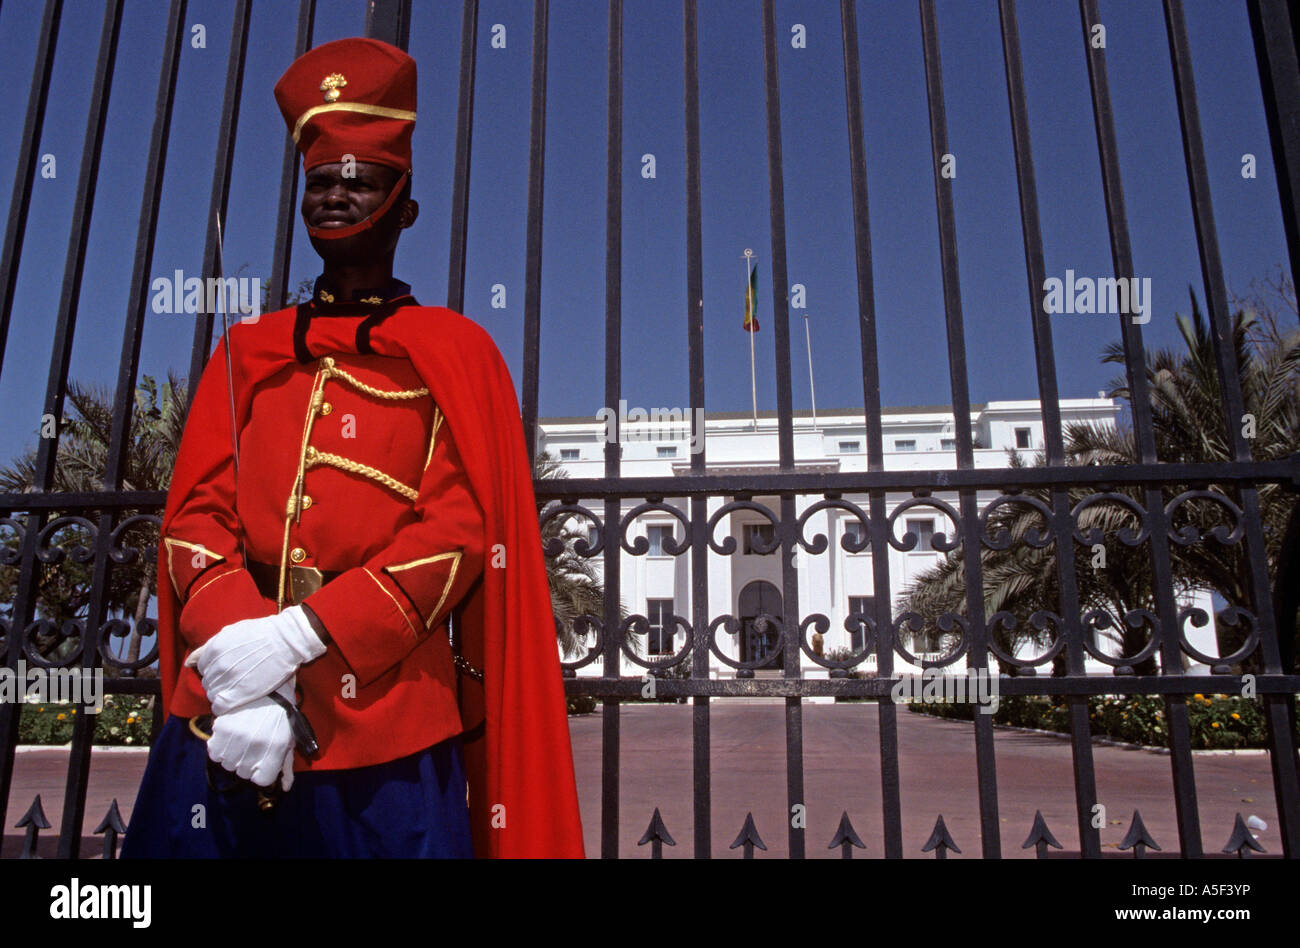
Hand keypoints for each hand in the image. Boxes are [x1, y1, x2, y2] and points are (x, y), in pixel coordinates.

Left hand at [185, 605, 325, 714]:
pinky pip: (219, 706)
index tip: (227, 669)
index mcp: (213, 650)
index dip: (213, 669)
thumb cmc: (263, 633)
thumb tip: (188, 662)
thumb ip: (208, 647)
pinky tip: (234, 702)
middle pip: (207, 681)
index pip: (201, 667)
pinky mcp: (239, 694)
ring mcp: (227, 680)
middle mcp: (216, 665)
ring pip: (211, 694)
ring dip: (222, 693)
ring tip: (238, 689)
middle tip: (235, 679)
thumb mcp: (232, 632)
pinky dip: (223, 706)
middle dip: (217, 682)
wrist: (287, 640)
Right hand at [207, 679, 297, 790]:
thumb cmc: (279, 715)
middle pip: (243, 773)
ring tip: (240, 740)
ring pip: (227, 764)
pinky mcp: (222, 728)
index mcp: (277, 748)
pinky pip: (214, 752)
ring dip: (231, 756)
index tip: (262, 761)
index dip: (261, 772)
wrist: (265, 687)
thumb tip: (285, 787)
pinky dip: (218, 748)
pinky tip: (228, 737)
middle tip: (251, 746)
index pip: (262, 780)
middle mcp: (257, 745)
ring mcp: (238, 737)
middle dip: (247, 763)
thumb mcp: (288, 738)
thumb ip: (285, 765)